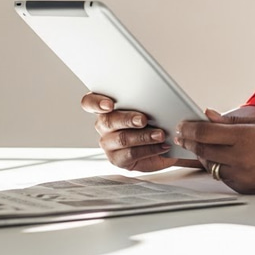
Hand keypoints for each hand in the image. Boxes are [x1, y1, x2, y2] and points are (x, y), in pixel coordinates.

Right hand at [81, 92, 201, 172]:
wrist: (165, 142)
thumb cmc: (154, 119)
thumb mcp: (150, 106)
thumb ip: (145, 100)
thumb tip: (154, 95)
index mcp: (105, 107)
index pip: (89, 102)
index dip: (96, 103)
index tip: (109, 104)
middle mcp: (103, 125)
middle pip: (108, 120)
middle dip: (128, 119)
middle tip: (143, 119)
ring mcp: (108, 143)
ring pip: (122, 138)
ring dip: (143, 136)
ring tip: (160, 134)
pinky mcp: (117, 159)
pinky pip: (131, 154)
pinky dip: (149, 149)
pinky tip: (161, 146)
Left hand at [174, 109, 254, 193]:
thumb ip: (233, 120)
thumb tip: (210, 115)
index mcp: (245, 138)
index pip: (206, 132)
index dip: (189, 127)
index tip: (182, 124)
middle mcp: (241, 159)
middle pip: (202, 149)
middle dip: (189, 140)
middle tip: (181, 134)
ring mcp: (242, 176)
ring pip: (210, 165)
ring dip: (201, 154)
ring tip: (198, 144)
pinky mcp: (245, 189)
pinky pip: (222, 177)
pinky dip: (217, 166)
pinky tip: (218, 158)